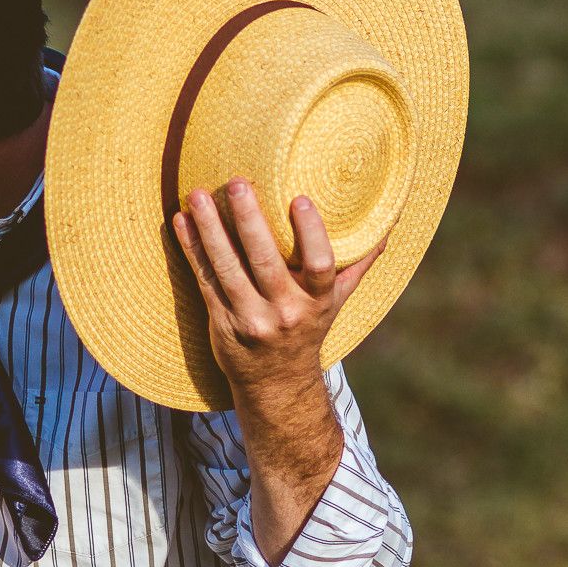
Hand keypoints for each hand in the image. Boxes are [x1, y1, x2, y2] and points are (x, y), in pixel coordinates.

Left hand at [171, 179, 387, 402]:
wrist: (276, 383)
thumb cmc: (308, 328)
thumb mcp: (337, 302)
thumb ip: (357, 264)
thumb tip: (386, 227)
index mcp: (317, 301)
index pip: (319, 266)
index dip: (311, 233)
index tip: (300, 199)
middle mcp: (284, 311)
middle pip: (264, 262)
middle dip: (248, 220)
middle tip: (236, 183)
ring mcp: (250, 318)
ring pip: (227, 268)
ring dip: (209, 230)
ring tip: (196, 195)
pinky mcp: (221, 321)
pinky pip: (204, 280)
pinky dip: (191, 249)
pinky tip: (181, 221)